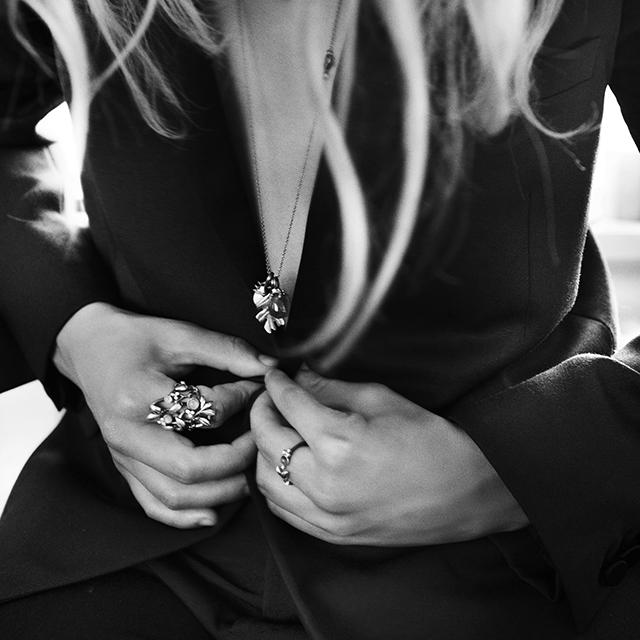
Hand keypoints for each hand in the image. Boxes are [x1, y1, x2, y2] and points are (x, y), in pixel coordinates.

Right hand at [54, 302, 275, 528]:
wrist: (87, 347)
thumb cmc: (134, 339)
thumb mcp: (179, 334)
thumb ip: (226, 351)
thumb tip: (270, 368)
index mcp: (138, 396)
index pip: (203, 413)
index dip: (241, 401)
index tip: (258, 388)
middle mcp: (127, 434)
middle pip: (190, 469)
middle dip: (238, 459)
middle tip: (262, 440)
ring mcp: (123, 457)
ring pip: (174, 497)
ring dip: (220, 493)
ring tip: (250, 473)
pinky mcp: (124, 467)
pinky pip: (153, 505)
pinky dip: (185, 517)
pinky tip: (213, 513)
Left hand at [251, 368, 528, 545]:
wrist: (469, 492)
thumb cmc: (433, 441)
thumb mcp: (382, 400)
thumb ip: (332, 389)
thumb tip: (301, 378)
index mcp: (338, 443)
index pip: (288, 404)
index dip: (276, 385)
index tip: (274, 375)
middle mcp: (324, 483)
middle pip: (267, 440)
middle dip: (262, 412)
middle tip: (271, 398)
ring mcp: (327, 515)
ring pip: (265, 480)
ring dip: (262, 450)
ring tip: (276, 430)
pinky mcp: (333, 534)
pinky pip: (283, 510)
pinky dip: (276, 485)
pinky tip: (286, 467)